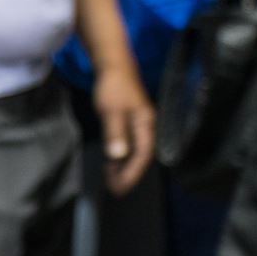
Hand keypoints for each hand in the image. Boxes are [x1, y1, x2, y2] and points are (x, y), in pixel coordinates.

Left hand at [93, 64, 156, 194]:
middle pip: (141, 156)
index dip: (133, 173)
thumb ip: (115, 133)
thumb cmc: (114, 86)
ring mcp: (137, 124)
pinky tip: (111, 164)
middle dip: (129, 174)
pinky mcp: (128, 122)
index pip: (143, 154)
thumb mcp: (112, 111)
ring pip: (134, 152)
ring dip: (123, 167)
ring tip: (111, 181)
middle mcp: (145, 126)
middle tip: (114, 190)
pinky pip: (127, 144)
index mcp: (146, 123)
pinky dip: (119, 156)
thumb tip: (118, 156)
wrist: (113, 65)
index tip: (121, 187)